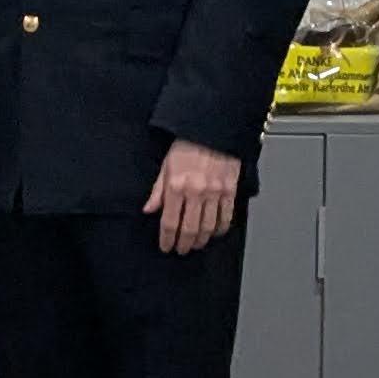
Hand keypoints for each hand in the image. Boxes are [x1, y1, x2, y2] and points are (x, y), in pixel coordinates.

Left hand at [143, 139, 239, 255]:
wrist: (213, 127)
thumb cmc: (188, 143)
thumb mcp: (166, 164)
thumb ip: (157, 190)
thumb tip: (149, 209)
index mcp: (176, 186)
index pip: (170, 222)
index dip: (167, 239)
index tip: (166, 247)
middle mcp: (195, 192)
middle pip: (190, 229)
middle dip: (184, 244)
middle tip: (181, 250)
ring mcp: (215, 192)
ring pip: (208, 227)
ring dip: (201, 240)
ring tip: (196, 245)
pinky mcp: (230, 190)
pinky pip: (226, 217)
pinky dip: (220, 229)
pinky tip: (215, 233)